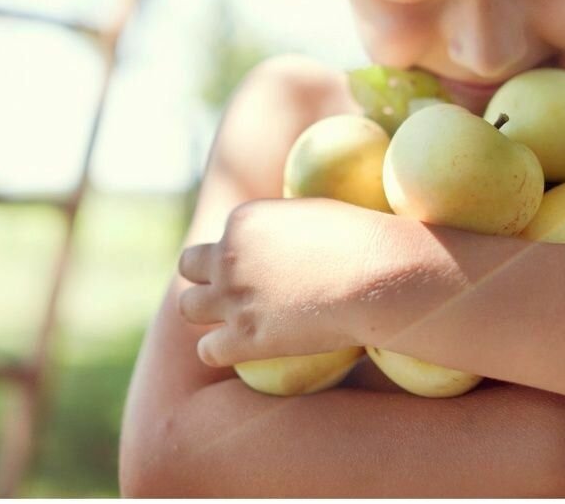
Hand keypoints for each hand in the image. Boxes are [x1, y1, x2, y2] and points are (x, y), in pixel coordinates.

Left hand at [177, 198, 379, 366]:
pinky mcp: (246, 338)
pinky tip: (239, 350)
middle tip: (232, 291)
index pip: (223, 236)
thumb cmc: (362, 242)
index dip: (240, 252)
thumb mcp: (315, 213)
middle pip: (189, 265)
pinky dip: (219, 351)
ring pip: (187, 307)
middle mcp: (229, 255)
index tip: (263, 267)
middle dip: (206, 277)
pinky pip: (207, 350)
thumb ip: (285, 223)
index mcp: (243, 220)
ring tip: (231, 321)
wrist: (378, 277)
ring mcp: (234, 297)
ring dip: (206, 313)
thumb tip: (285, 231)